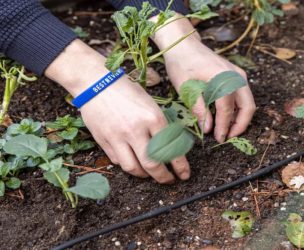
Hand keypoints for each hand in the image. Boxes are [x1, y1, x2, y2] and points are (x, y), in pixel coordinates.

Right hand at [45, 40, 189, 182]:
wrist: (96, 82)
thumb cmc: (127, 90)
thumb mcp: (150, 104)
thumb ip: (159, 126)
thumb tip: (170, 148)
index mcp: (153, 118)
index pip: (170, 149)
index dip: (180, 166)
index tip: (184, 174)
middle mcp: (136, 130)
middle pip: (152, 165)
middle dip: (164, 177)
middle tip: (170, 180)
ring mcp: (117, 137)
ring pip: (133, 168)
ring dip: (145, 175)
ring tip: (151, 174)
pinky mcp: (103, 140)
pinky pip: (118, 161)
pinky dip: (128, 165)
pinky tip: (133, 162)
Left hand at [152, 16, 255, 142]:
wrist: (183, 43)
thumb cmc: (181, 63)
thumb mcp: (186, 87)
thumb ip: (198, 108)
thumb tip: (208, 128)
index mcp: (222, 77)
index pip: (227, 107)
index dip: (223, 125)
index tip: (218, 138)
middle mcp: (235, 75)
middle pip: (247, 106)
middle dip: (240, 125)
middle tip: (228, 137)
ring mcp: (238, 74)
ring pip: (247, 102)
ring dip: (240, 118)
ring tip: (227, 130)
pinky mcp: (235, 75)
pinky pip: (242, 95)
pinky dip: (238, 109)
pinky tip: (226, 117)